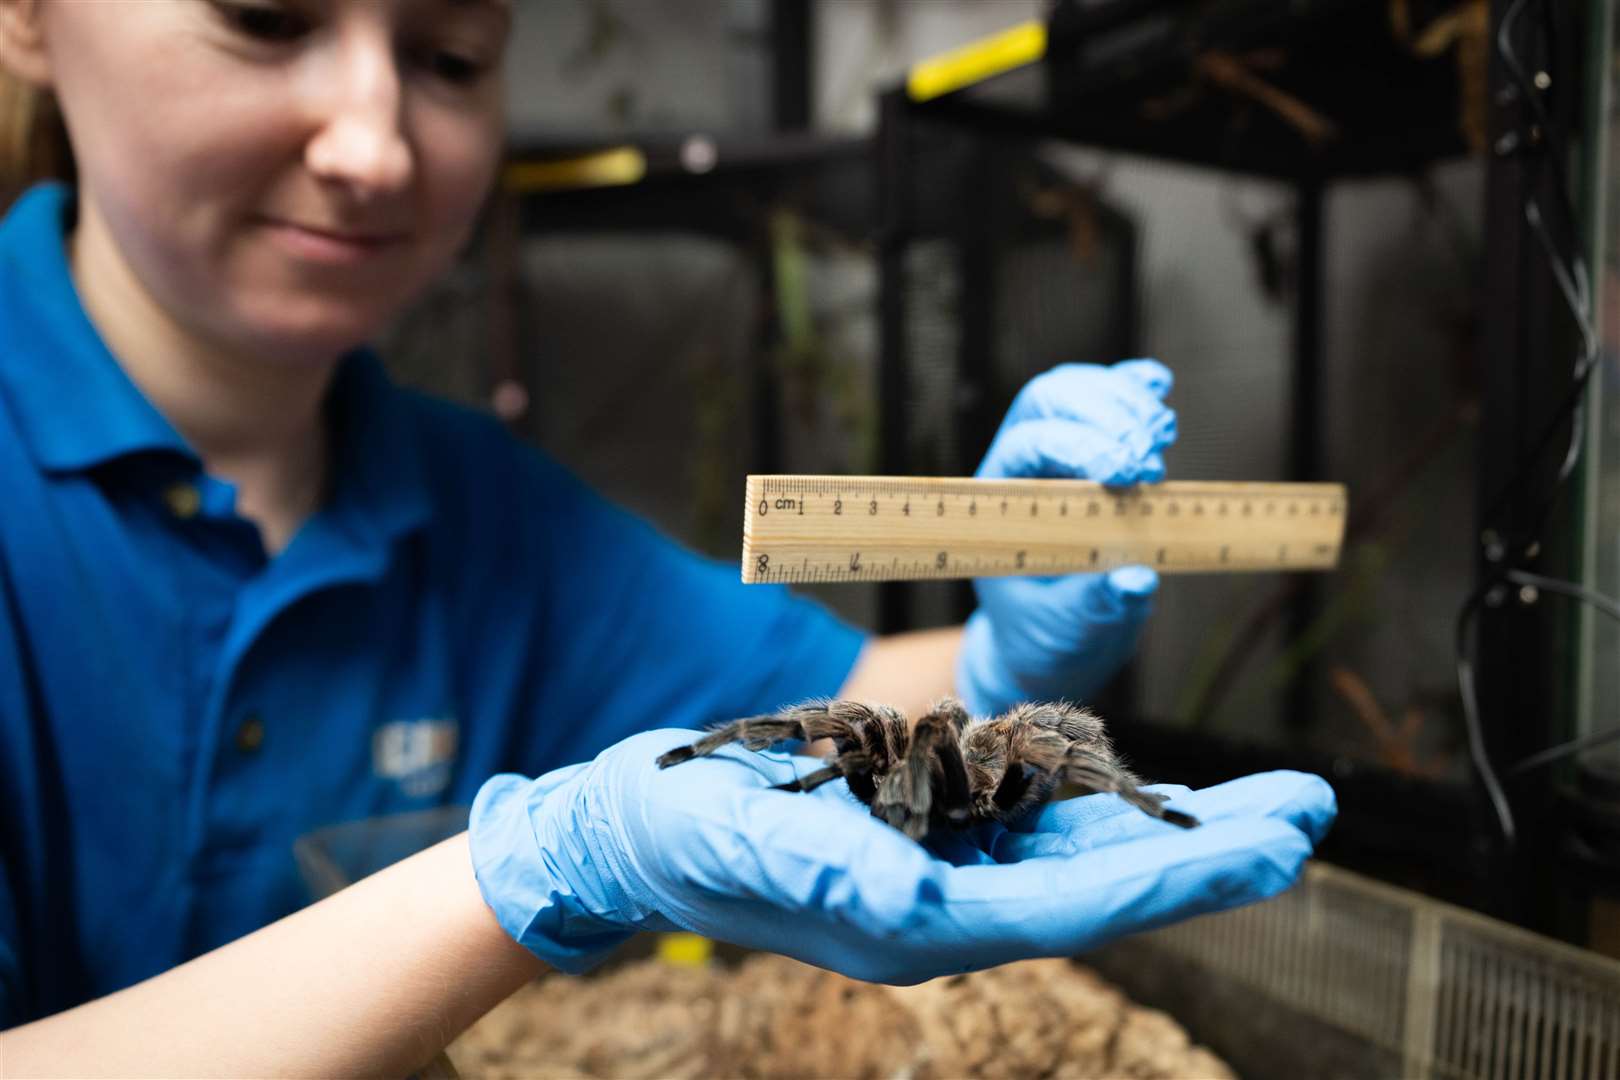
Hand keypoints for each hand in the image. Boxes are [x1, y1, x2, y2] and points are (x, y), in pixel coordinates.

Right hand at [469, 728, 1334, 984]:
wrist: (641, 828)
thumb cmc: (685, 833)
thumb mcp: (740, 841)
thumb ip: (819, 873)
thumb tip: (905, 903)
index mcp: (914, 925)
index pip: (1072, 904)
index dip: (1174, 875)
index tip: (1270, 845)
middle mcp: (946, 911)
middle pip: (1103, 889)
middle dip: (1209, 856)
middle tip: (1311, 814)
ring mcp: (943, 877)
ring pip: (1085, 860)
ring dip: (1178, 834)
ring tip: (1270, 804)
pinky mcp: (932, 839)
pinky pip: (1040, 829)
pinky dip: (1109, 810)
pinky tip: (1154, 792)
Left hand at [957, 359, 1176, 714]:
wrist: (1051, 636)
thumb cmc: (1046, 631)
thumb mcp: (1066, 630)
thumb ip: (1096, 606)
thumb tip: (1136, 580)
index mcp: (996, 505)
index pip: (1028, 444)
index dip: (1079, 446)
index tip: (1126, 471)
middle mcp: (1020, 469)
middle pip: (1050, 400)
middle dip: (1105, 415)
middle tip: (1151, 456)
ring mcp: (1056, 454)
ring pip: (1078, 392)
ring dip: (1124, 401)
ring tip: (1162, 435)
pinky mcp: (1093, 453)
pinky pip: (1106, 402)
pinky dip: (1132, 389)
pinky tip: (1157, 388)